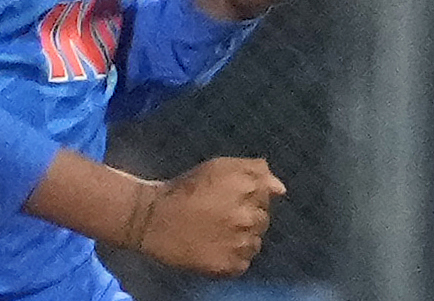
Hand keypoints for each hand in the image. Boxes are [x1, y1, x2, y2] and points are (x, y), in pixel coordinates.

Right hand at [133, 157, 284, 276]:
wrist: (153, 219)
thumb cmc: (185, 188)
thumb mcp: (217, 167)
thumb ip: (254, 170)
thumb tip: (281, 189)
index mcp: (248, 188)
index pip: (268, 194)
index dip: (249, 194)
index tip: (229, 196)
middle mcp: (250, 217)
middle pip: (263, 219)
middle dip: (246, 216)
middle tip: (220, 214)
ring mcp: (242, 244)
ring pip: (255, 242)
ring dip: (241, 237)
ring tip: (216, 232)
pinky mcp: (231, 266)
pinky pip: (244, 262)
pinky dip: (233, 256)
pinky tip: (214, 247)